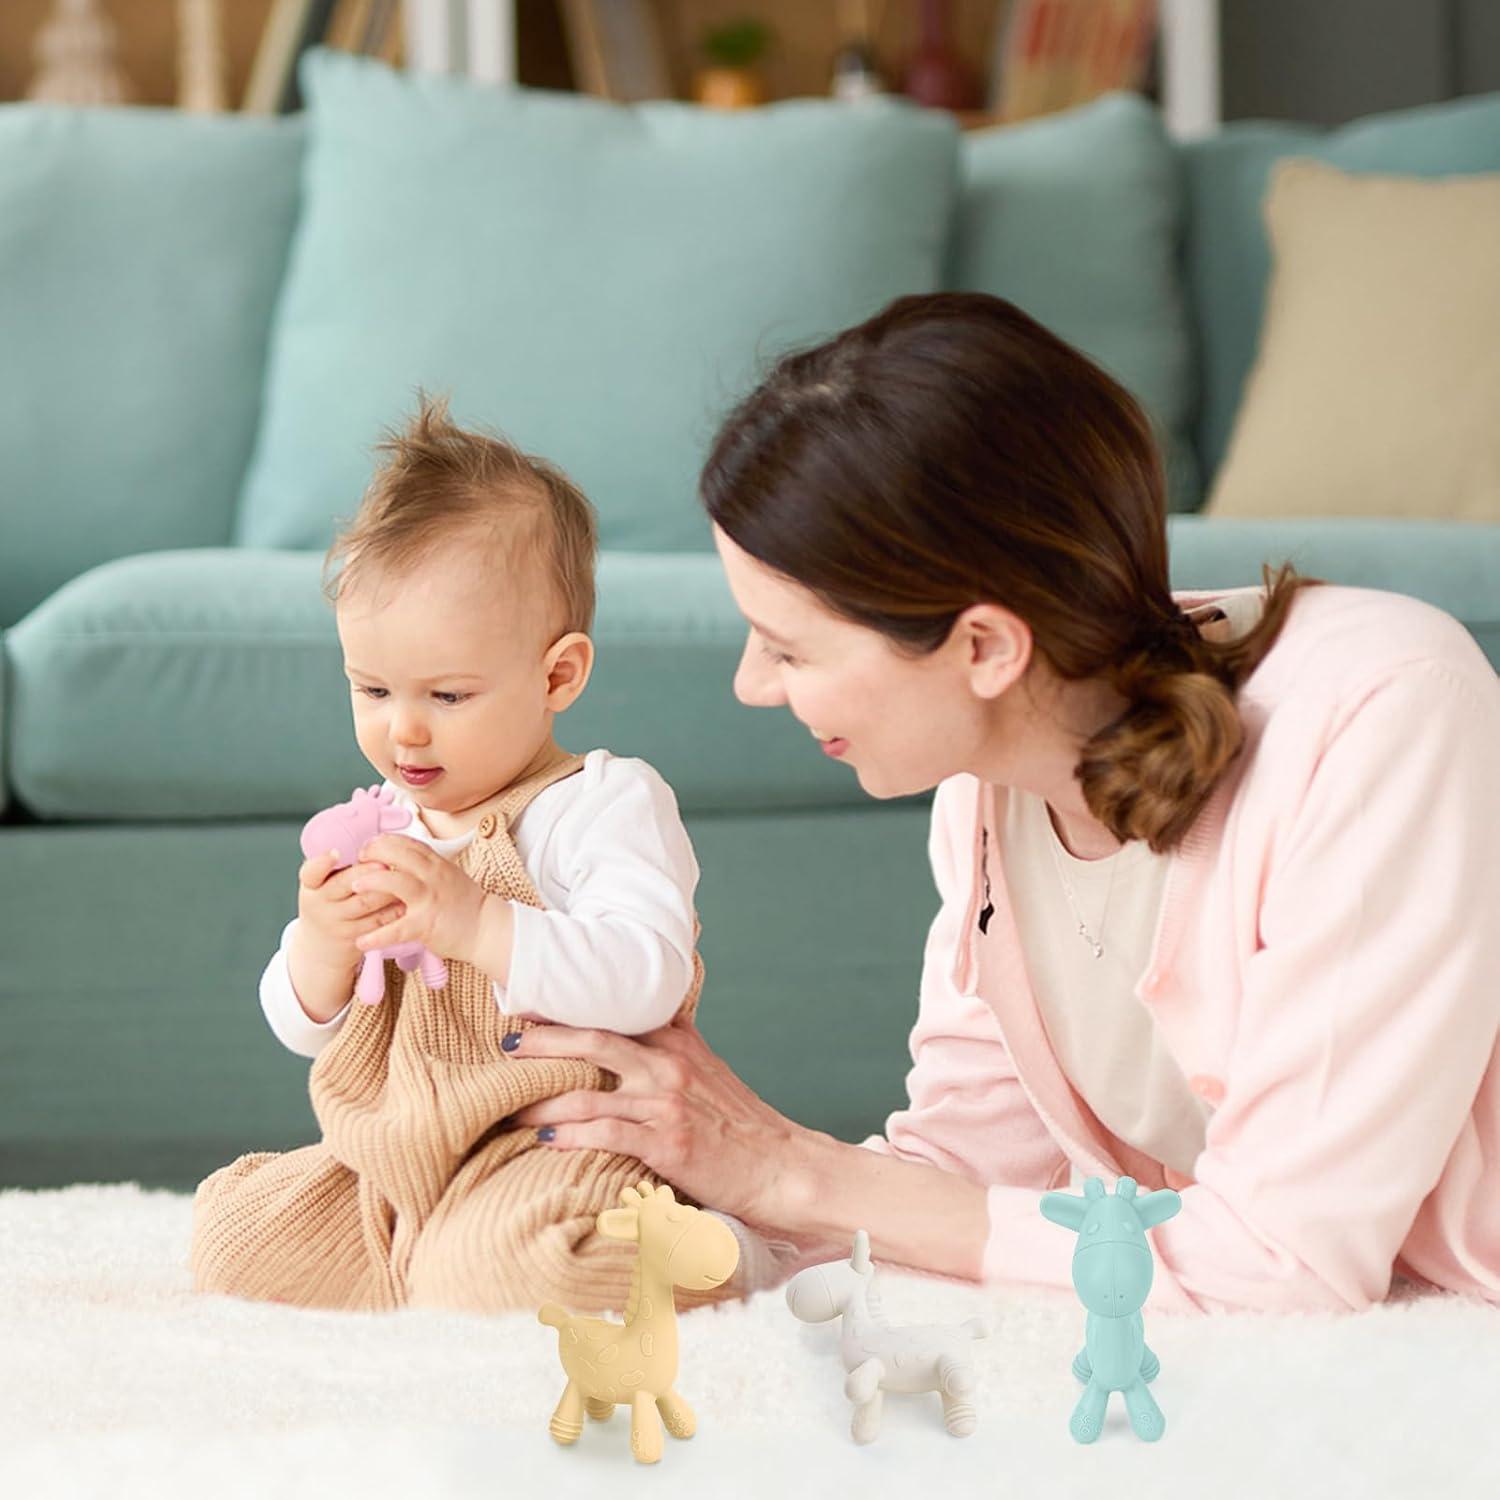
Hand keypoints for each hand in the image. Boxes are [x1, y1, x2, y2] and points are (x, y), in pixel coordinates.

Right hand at [295, 848, 406, 971]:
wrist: (322, 942)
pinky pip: (378, 921)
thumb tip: (376, 837)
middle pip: (345, 884)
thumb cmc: (331, 899)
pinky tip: (408, 898)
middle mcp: (320, 903)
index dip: (322, 862)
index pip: (311, 872)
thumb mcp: (325, 881)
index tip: (335, 852)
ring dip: (388, 889)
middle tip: (386, 862)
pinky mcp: (354, 937)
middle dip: (367, 872)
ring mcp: (336, 922)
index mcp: (311, 884)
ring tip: (405, 875)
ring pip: (366, 903)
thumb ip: (341, 864)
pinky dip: (394, 909)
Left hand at [350, 834, 491, 965]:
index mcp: (437, 864)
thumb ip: (427, 866)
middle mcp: (433, 876)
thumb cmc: (466, 904)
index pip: (407, 842)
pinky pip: (396, 929)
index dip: (384, 840)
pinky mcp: (425, 925)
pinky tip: (361, 941)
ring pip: (396, 882)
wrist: (487, 929)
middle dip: (374, 852)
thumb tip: (403, 858)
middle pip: (398, 854)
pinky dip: (376, 936)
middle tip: (358, 859)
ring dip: (372, 882)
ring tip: (354, 886)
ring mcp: (429, 899)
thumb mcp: (449, 875)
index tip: (369, 844)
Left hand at [503, 1015, 812, 1229]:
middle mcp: (669, 1065)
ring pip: (589, 1092)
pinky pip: (606, 1133)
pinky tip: (546, 1139)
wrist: (780, 1166)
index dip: (569, 1011)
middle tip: (507, 1044)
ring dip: (543, 1100)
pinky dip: (570, 1135)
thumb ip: (674, 1044)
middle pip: (593, 1040)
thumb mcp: (709, 1069)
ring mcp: (667, 1103)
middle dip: (544, 1041)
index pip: (614, 1014)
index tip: (532, 1008)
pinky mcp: (667, 1143)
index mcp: (678, 1042)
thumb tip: (640, 1026)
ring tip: (511, 1109)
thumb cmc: (740, 1124)